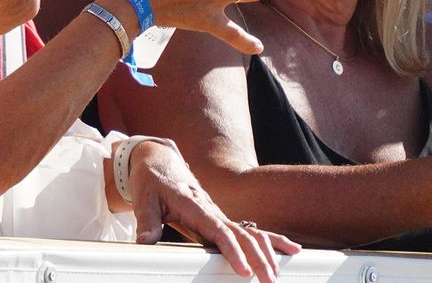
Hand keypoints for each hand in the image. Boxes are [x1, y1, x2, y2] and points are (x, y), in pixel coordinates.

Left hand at [127, 140, 298, 282]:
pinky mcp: (220, 219)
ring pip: (249, 233)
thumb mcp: (144, 199)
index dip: (232, 250)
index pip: (217, 230)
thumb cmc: (151, 180)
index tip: (243, 269)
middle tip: (269, 279)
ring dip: (266, 252)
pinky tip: (290, 249)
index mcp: (194, 205)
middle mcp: (211, 209)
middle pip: (240, 234)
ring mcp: (218, 214)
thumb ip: (146, 221)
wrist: (159, 162)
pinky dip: (269, 239)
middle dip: (257, 257)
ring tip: (278, 273)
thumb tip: (145, 241)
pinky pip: (249, 230)